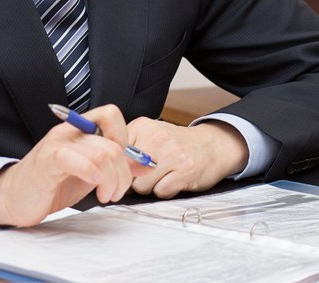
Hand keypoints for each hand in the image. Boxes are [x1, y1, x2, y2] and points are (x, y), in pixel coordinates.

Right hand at [0, 104, 148, 227]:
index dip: (125, 139)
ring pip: (101, 153)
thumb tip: (147, 163)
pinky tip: (94, 185)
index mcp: (80, 129)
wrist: (13, 197)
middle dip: (123, 173)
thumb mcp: (91, 174)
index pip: (111, 114)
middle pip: (113, 143)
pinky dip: (91, 172)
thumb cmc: (51, 184)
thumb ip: (117, 165)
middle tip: (114, 192)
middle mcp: (70, 131)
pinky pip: (74, 158)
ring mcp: (57, 144)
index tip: (123, 166)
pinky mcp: (47, 161)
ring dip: (111, 181)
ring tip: (104, 196)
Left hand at [126, 118, 249, 197]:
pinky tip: (173, 180)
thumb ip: (127, 147)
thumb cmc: (176, 144)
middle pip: (127, 172)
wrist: (211, 145)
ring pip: (142, 185)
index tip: (126, 169)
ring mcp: (173, 153)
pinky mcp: (185, 170)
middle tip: (148, 173)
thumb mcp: (149, 134)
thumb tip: (107, 168)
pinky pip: (161, 192)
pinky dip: (165, 191)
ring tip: (162, 176)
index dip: (119, 167)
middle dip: (134, 179)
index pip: (116, 153)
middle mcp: (157, 137)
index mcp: (143, 126)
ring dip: (150, 187)